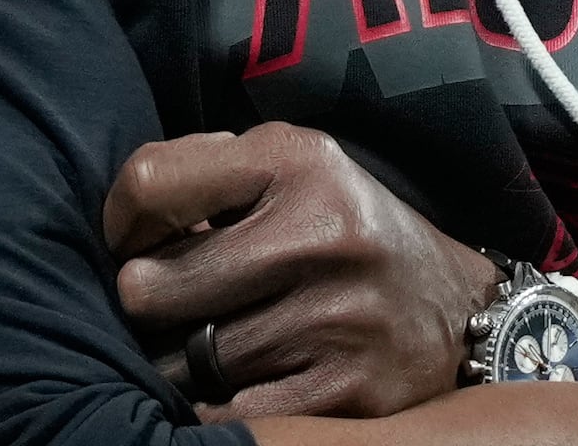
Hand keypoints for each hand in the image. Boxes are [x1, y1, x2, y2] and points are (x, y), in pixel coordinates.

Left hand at [105, 123, 502, 419]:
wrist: (457, 310)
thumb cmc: (344, 234)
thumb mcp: (295, 171)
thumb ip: (208, 174)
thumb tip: (120, 226)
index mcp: (299, 161)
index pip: (148, 185)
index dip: (124, 224)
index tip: (143, 243)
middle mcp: (321, 233)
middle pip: (149, 289)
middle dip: (150, 305)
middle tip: (180, 305)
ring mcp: (335, 317)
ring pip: (181, 363)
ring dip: (183, 362)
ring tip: (215, 344)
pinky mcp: (345, 391)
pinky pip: (224, 415)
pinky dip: (217, 407)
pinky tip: (240, 384)